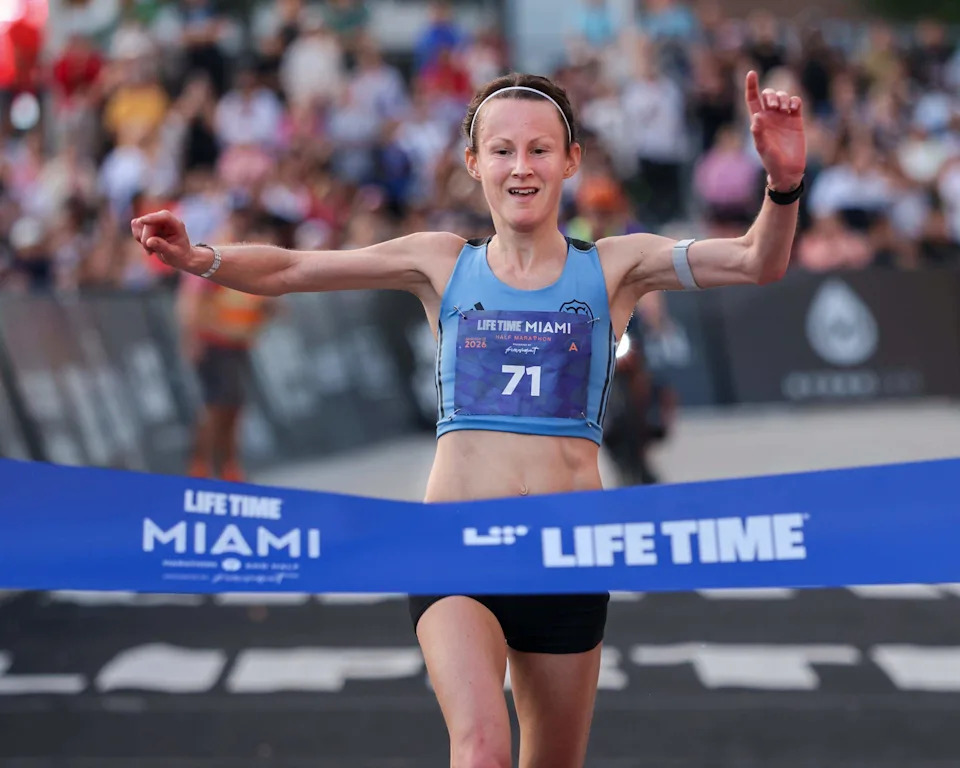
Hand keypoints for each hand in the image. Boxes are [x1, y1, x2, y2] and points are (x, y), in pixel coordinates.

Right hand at [131, 210, 198, 272]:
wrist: (179, 257)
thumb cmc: (180, 256)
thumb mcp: (173, 254)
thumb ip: (162, 247)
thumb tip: (149, 241)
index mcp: (176, 225)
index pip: (165, 216)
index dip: (152, 217)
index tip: (142, 221)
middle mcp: (166, 220)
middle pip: (149, 223)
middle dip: (146, 238)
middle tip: (150, 252)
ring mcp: (156, 221)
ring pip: (140, 224)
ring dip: (142, 238)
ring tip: (152, 249)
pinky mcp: (148, 224)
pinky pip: (136, 227)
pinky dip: (138, 237)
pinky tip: (147, 245)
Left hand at [744, 70, 805, 190]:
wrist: (788, 170)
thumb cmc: (772, 161)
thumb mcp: (763, 148)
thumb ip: (758, 134)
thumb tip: (756, 117)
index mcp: (758, 122)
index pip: (752, 99)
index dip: (751, 86)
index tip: (751, 73)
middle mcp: (770, 117)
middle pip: (768, 95)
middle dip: (771, 95)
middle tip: (773, 106)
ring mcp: (783, 117)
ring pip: (782, 96)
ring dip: (783, 97)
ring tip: (784, 109)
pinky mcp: (796, 119)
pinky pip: (796, 102)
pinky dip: (794, 101)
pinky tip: (793, 109)